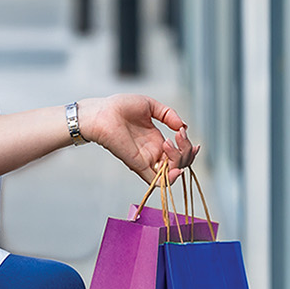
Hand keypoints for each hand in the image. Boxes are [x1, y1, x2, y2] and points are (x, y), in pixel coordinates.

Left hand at [78, 94, 199, 183]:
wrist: (101, 112)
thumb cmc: (119, 107)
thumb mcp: (150, 106)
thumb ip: (169, 114)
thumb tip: (184, 127)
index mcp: (155, 141)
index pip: (179, 153)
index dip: (188, 147)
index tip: (184, 132)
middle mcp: (152, 153)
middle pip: (179, 164)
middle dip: (186, 151)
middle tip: (178, 135)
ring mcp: (145, 160)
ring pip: (172, 173)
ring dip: (179, 160)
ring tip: (169, 142)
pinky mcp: (137, 165)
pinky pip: (156, 182)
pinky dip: (170, 178)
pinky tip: (175, 166)